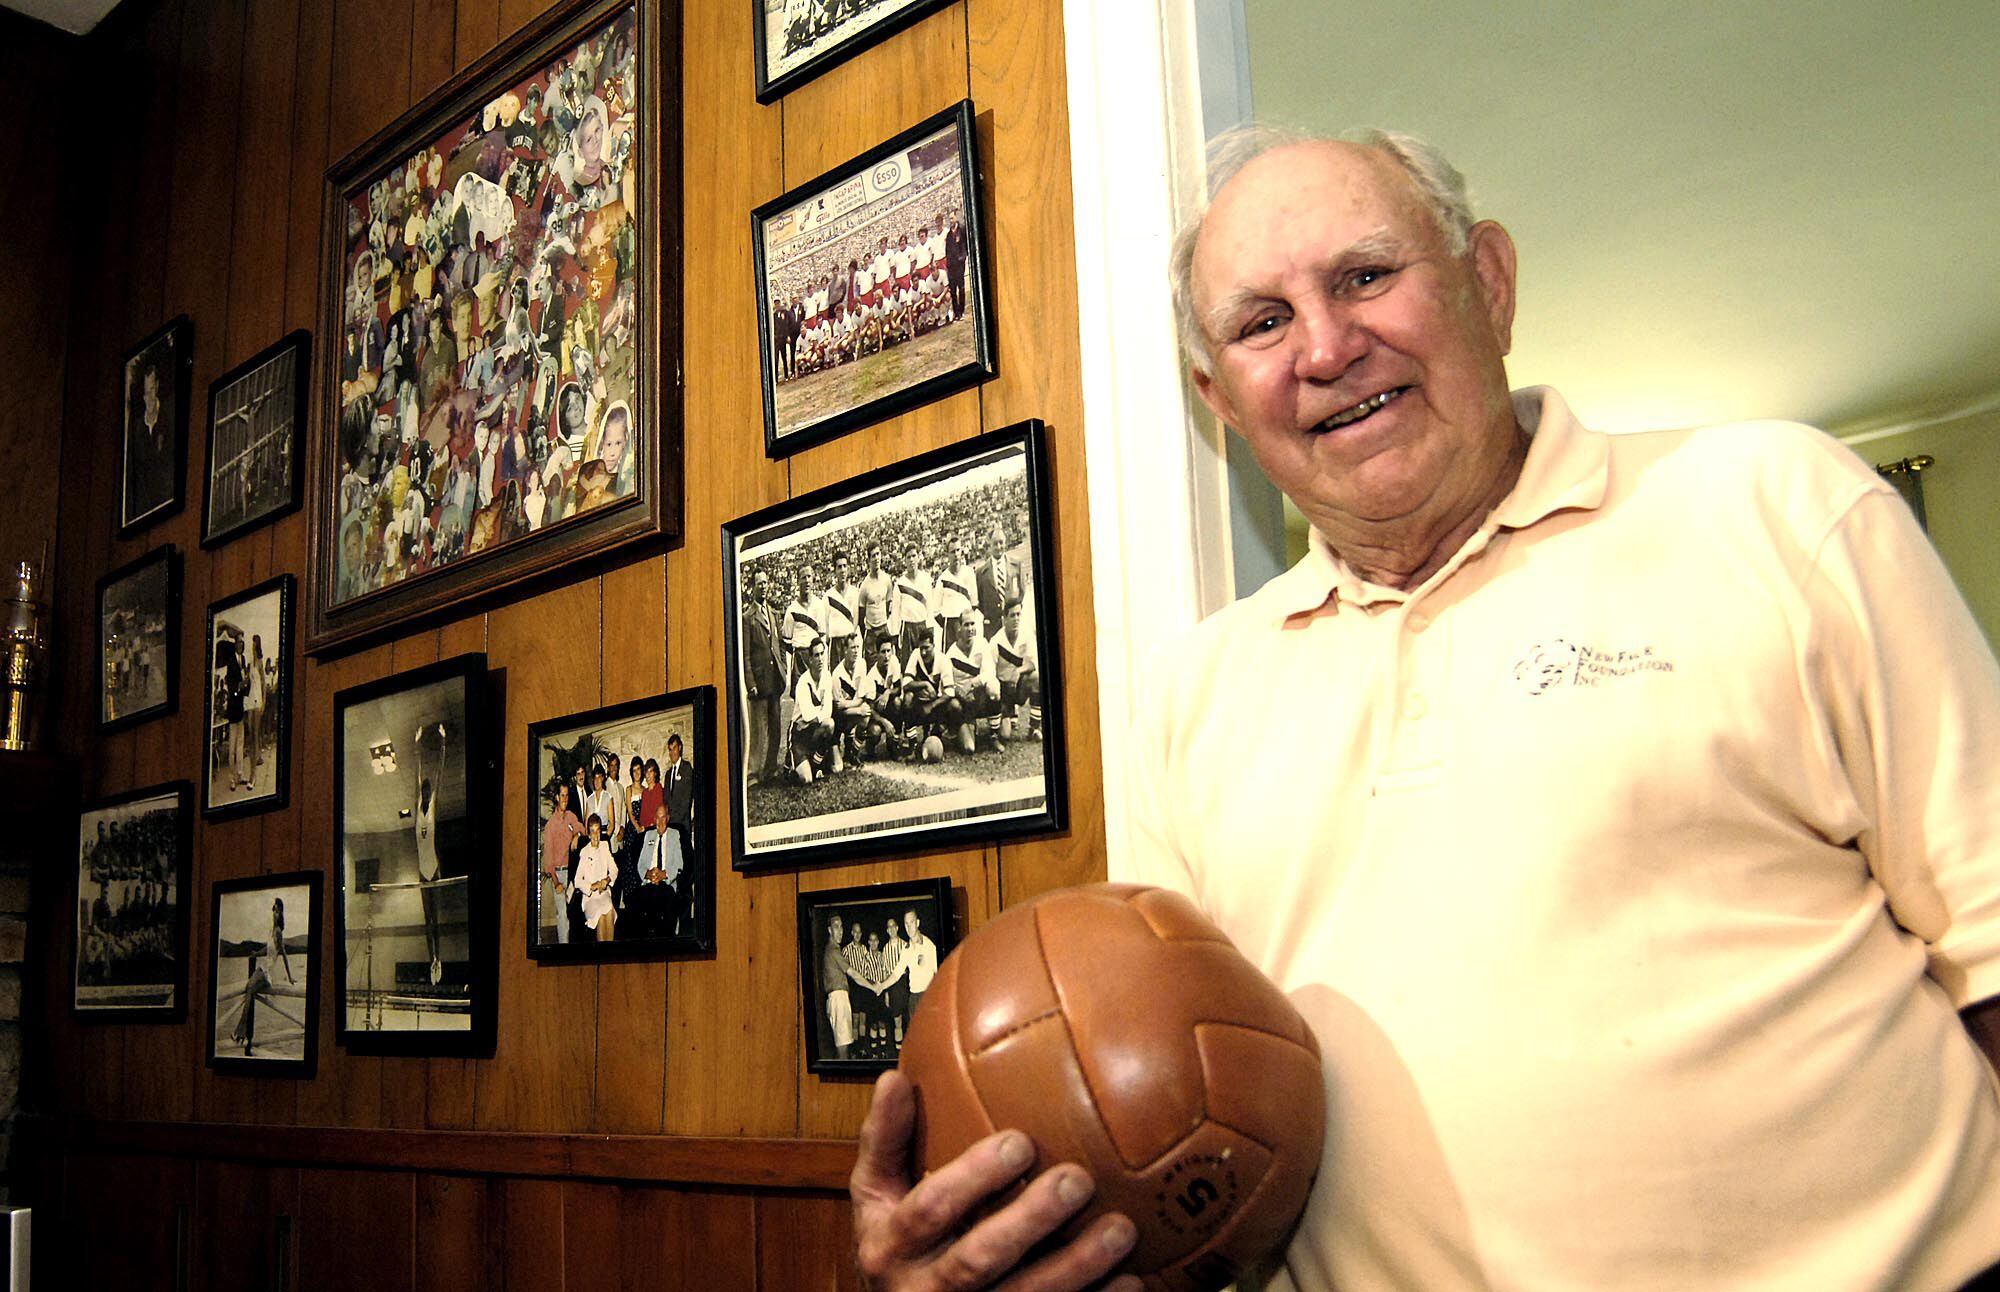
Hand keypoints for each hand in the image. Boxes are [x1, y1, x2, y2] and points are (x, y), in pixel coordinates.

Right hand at [851, 1071, 1138, 1291]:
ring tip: (1120, 1229)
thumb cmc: (895, 1246)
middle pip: (978, 1260)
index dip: (973, 1177)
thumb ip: (884, 1140)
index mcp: (890, 1246)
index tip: (1019, 1142)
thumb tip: (895, 1078)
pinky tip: (1131, 1281)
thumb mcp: (874, 1196)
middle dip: (1030, 1221)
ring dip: (1075, 1267)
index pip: (929, 1209)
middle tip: (1077, 1180)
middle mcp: (923, 1291)